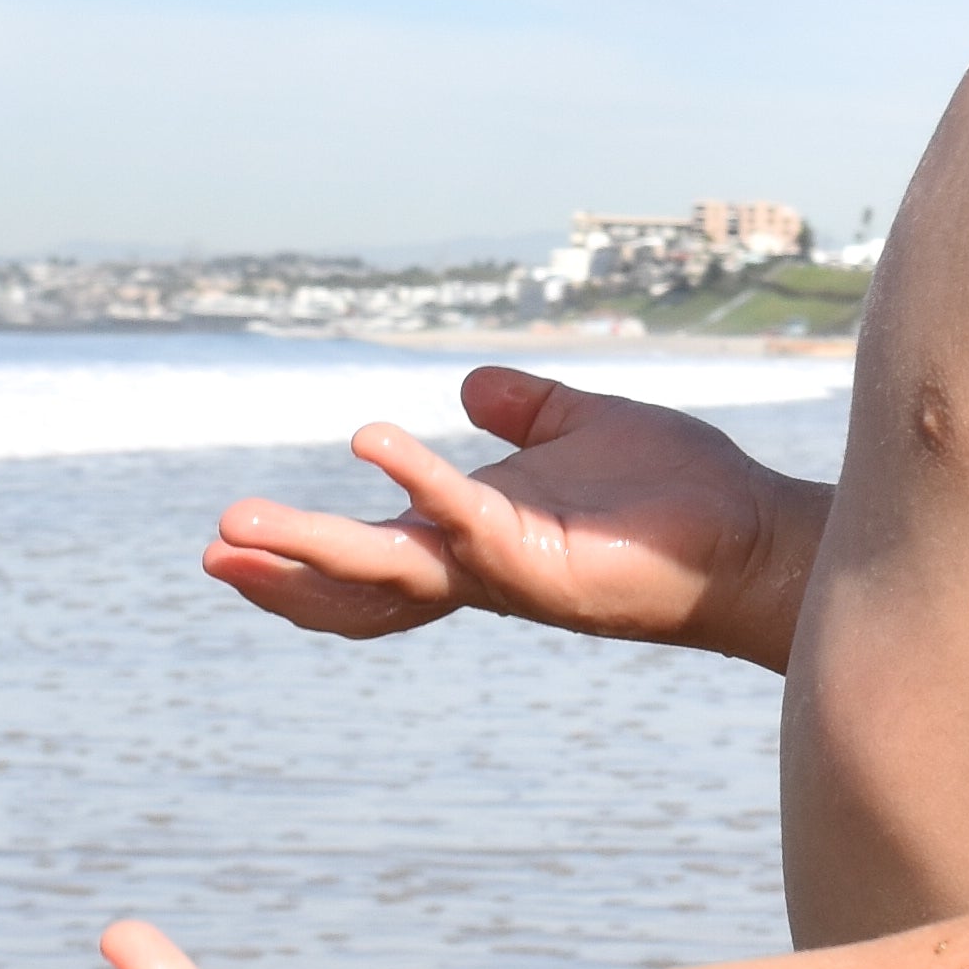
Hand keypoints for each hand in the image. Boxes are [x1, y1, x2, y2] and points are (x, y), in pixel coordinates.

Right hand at [204, 365, 823, 665]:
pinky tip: (371, 444)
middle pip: (359, 584)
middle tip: (213, 549)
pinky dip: (420, 483)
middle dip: (283, 572)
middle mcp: (480, 567)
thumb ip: (524, 412)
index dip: (303, 555)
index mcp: (475, 540)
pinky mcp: (547, 562)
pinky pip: (468, 521)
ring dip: (313, 552)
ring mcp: (508, 572)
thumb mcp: (579, 430)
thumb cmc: (677, 495)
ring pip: (390, 572)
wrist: (755, 534)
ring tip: (238, 530)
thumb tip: (473, 385)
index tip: (233, 538)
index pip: (372, 556)